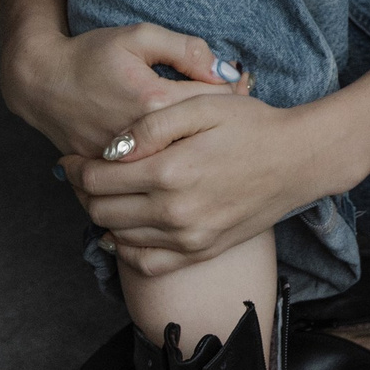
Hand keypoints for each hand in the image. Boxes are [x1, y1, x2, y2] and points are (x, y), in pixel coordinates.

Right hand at [3, 22, 248, 160]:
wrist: (41, 83)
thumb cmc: (91, 54)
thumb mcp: (139, 36)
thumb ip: (185, 49)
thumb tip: (224, 69)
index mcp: (153, 101)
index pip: (214, 103)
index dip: (235, 94)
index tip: (245, 86)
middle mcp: (142, 138)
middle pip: (201, 138)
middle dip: (222, 127)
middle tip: (236, 116)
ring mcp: (126, 160)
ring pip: (177, 161)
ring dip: (198, 149)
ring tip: (213, 135)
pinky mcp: (112, 172)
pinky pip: (151, 174)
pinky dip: (169, 164)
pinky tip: (182, 152)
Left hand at [59, 88, 331, 276]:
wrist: (299, 160)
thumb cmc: (253, 125)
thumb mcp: (202, 106)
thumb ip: (151, 125)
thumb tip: (112, 150)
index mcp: (169, 172)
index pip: (98, 179)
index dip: (76, 168)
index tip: (70, 158)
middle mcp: (174, 212)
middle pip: (102, 210)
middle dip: (83, 192)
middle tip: (81, 175)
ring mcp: (188, 237)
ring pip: (119, 237)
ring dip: (101, 217)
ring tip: (102, 196)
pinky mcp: (201, 251)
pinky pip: (147, 263)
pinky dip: (125, 250)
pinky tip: (122, 232)